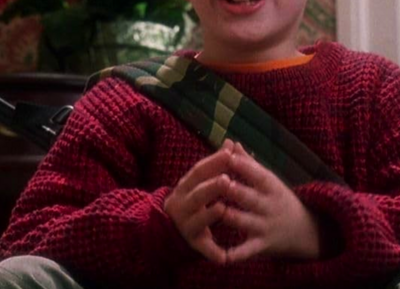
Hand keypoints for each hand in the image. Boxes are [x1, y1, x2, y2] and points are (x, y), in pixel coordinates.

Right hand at [164, 139, 234, 263]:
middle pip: (196, 194)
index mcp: (186, 186)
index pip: (198, 171)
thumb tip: (231, 142)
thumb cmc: (194, 200)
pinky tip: (224, 257)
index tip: (229, 153)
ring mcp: (184, 224)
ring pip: (197, 220)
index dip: (213, 162)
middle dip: (211, 187)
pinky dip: (212, 252)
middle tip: (227, 180)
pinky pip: (201, 248)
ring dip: (209, 215)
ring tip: (222, 209)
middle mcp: (181, 204)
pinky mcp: (190, 242)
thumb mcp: (203, 182)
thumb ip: (217, 164)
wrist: (168, 230)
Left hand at [221, 142, 322, 262]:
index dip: (243, 166)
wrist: (304, 230)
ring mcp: (265, 226)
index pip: (257, 174)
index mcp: (271, 186)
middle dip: (234, 190)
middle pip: (249, 197)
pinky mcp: (262, 245)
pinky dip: (235, 254)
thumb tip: (231, 142)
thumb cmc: (278, 199)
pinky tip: (221, 255)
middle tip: (217, 182)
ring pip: (245, 222)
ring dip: (230, 217)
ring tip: (215, 211)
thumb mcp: (268, 180)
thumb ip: (248, 164)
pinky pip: (247, 251)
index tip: (227, 156)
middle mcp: (269, 206)